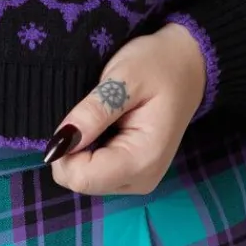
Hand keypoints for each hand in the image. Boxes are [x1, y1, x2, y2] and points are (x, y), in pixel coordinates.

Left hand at [43, 22, 206, 195]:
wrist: (186, 63)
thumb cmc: (158, 64)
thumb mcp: (124, 78)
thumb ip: (94, 112)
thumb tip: (59, 143)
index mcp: (143, 160)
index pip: (82, 178)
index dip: (63, 151)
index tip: (69, 118)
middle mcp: (142, 179)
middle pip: (81, 181)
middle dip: (71, 150)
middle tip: (86, 113)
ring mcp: (139, 178)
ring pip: (84, 178)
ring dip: (80, 149)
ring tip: (98, 116)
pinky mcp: (133, 172)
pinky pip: (95, 171)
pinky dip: (89, 150)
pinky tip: (102, 126)